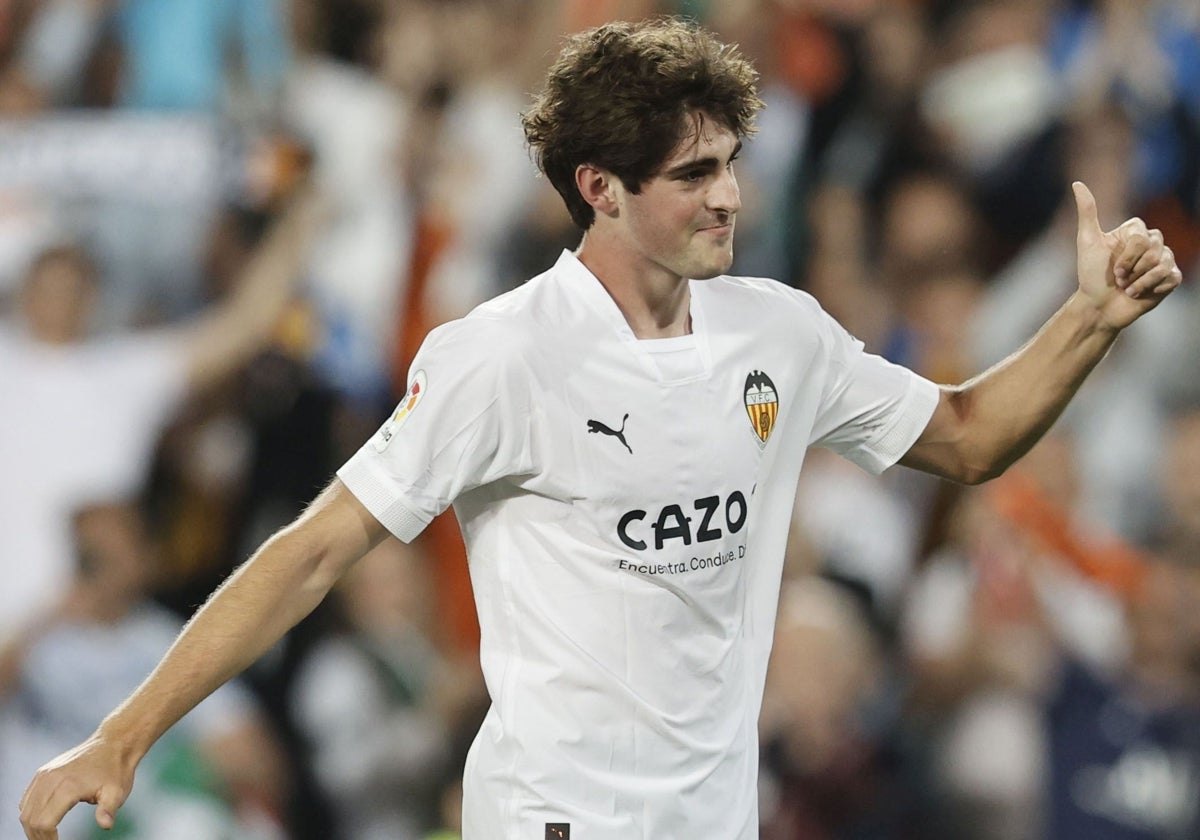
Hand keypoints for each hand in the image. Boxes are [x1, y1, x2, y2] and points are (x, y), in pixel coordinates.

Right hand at [18, 735, 133, 839]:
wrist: (113, 743)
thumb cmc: (116, 769)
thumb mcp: (117, 792)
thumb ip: (108, 810)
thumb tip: (105, 825)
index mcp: (67, 786)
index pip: (44, 823)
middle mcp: (51, 779)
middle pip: (31, 819)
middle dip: (38, 837)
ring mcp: (45, 774)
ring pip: (25, 809)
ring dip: (31, 826)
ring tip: (46, 836)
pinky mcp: (43, 772)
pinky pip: (27, 797)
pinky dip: (29, 812)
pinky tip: (41, 820)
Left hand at [1073, 181, 1182, 329]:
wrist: (1098, 306)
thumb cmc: (1091, 275)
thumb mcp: (1087, 241)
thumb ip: (1088, 211)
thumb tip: (1077, 183)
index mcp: (1134, 232)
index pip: (1142, 236)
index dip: (1127, 255)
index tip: (1113, 268)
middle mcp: (1151, 243)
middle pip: (1154, 249)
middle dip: (1132, 269)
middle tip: (1119, 279)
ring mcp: (1163, 260)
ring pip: (1162, 264)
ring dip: (1139, 281)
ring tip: (1126, 288)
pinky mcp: (1170, 278)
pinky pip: (1170, 277)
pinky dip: (1151, 288)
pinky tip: (1139, 293)